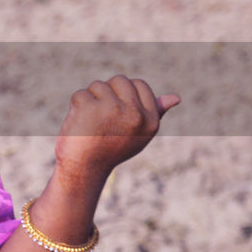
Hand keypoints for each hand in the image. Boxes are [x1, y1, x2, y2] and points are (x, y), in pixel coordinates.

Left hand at [53, 75, 178, 183]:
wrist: (84, 170)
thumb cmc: (110, 150)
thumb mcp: (138, 134)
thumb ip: (155, 113)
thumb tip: (176, 98)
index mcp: (151, 120)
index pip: (139, 84)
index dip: (123, 94)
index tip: (115, 113)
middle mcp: (135, 115)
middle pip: (119, 80)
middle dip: (106, 94)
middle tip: (101, 119)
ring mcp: (113, 109)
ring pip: (98, 85)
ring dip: (89, 100)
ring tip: (90, 123)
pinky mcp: (90, 107)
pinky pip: (80, 94)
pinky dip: (75, 107)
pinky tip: (78, 124)